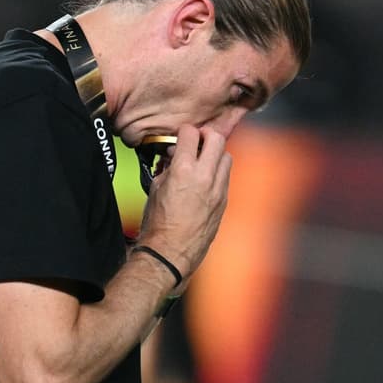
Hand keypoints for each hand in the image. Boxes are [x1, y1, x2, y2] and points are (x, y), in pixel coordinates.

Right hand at [137, 125, 231, 284]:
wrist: (171, 251)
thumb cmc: (159, 223)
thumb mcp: (155, 188)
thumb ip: (167, 167)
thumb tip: (173, 157)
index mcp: (184, 170)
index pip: (191, 134)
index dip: (184, 132)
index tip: (182, 136)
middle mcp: (205, 177)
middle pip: (217, 138)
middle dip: (206, 135)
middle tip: (197, 141)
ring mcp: (218, 189)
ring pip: (227, 156)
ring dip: (215, 153)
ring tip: (203, 160)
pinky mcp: (224, 201)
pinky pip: (226, 176)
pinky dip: (218, 171)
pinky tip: (206, 179)